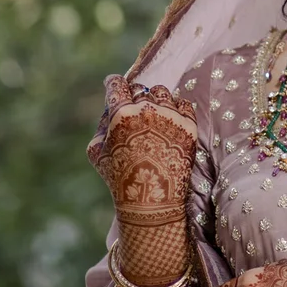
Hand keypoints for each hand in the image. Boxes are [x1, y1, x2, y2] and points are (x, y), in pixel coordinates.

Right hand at [90, 77, 197, 286]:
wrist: (152, 202)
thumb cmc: (120, 179)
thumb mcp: (97, 153)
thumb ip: (101, 125)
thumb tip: (109, 107)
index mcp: (121, 114)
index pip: (117, 85)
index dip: (113, 84)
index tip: (114, 84)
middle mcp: (147, 109)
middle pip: (140, 88)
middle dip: (134, 96)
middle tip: (134, 109)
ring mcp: (170, 115)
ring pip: (162, 92)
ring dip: (155, 100)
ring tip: (153, 117)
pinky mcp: (189, 124)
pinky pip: (183, 103)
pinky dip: (176, 108)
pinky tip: (169, 120)